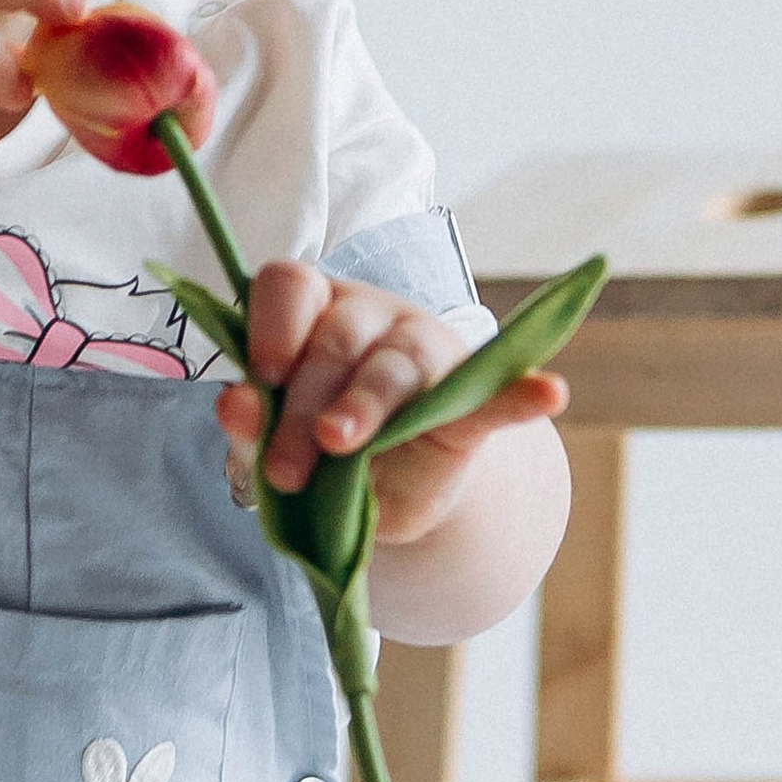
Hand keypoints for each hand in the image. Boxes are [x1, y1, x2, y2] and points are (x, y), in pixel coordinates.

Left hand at [215, 257, 568, 549]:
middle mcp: (372, 316)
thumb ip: (252, 425)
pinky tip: (550, 393)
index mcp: (315, 312)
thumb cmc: (320, 452)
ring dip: (365, 407)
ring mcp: (428, 352)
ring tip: (341, 444)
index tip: (261, 377)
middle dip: (304, 404)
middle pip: (337, 340)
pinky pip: (497, 394)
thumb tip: (231, 405)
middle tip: (284, 470)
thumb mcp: (277, 443)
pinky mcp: (471, 400)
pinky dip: (522, 393)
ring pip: (395, 366)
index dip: (271, 325)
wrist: (389, 496)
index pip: (289, 285)